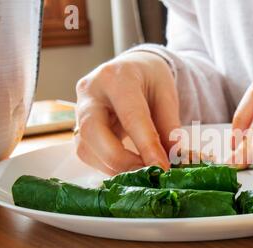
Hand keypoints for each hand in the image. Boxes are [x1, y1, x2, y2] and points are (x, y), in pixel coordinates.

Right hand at [75, 51, 179, 174]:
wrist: (132, 69)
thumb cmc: (150, 79)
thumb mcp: (166, 95)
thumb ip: (169, 127)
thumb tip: (174, 159)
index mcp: (117, 77)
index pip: (131, 116)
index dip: (146, 145)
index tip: (162, 168)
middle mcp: (90, 92)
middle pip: (93, 132)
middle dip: (121, 160)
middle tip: (148, 174)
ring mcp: (79, 110)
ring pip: (86, 148)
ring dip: (114, 167)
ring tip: (142, 172)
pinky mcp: (77, 128)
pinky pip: (87, 153)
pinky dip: (108, 166)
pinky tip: (129, 167)